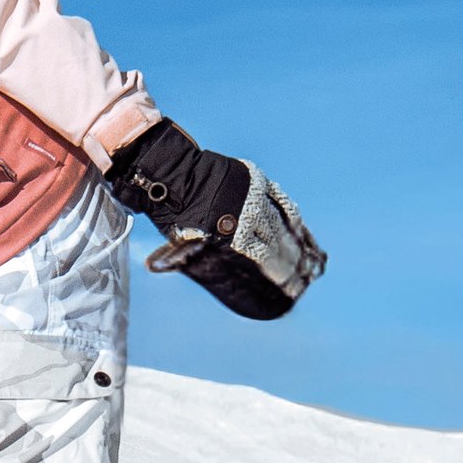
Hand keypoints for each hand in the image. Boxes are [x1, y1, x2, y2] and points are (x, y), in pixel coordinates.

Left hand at [108, 119, 326, 320]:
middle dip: (291, 262)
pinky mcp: (259, 182)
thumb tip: (156, 269)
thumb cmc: (174, 212)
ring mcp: (256, 197)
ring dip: (295, 242)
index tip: (291, 287)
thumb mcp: (178, 239)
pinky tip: (299, 230)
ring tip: (306, 259)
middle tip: (301, 278)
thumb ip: (181, 258)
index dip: (280, 273)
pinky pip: (282, 202)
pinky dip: (292, 217)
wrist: (176, 174)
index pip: (265, 257)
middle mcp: (249, 214)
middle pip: (278, 242)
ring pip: (282, 224)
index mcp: (233, 232)